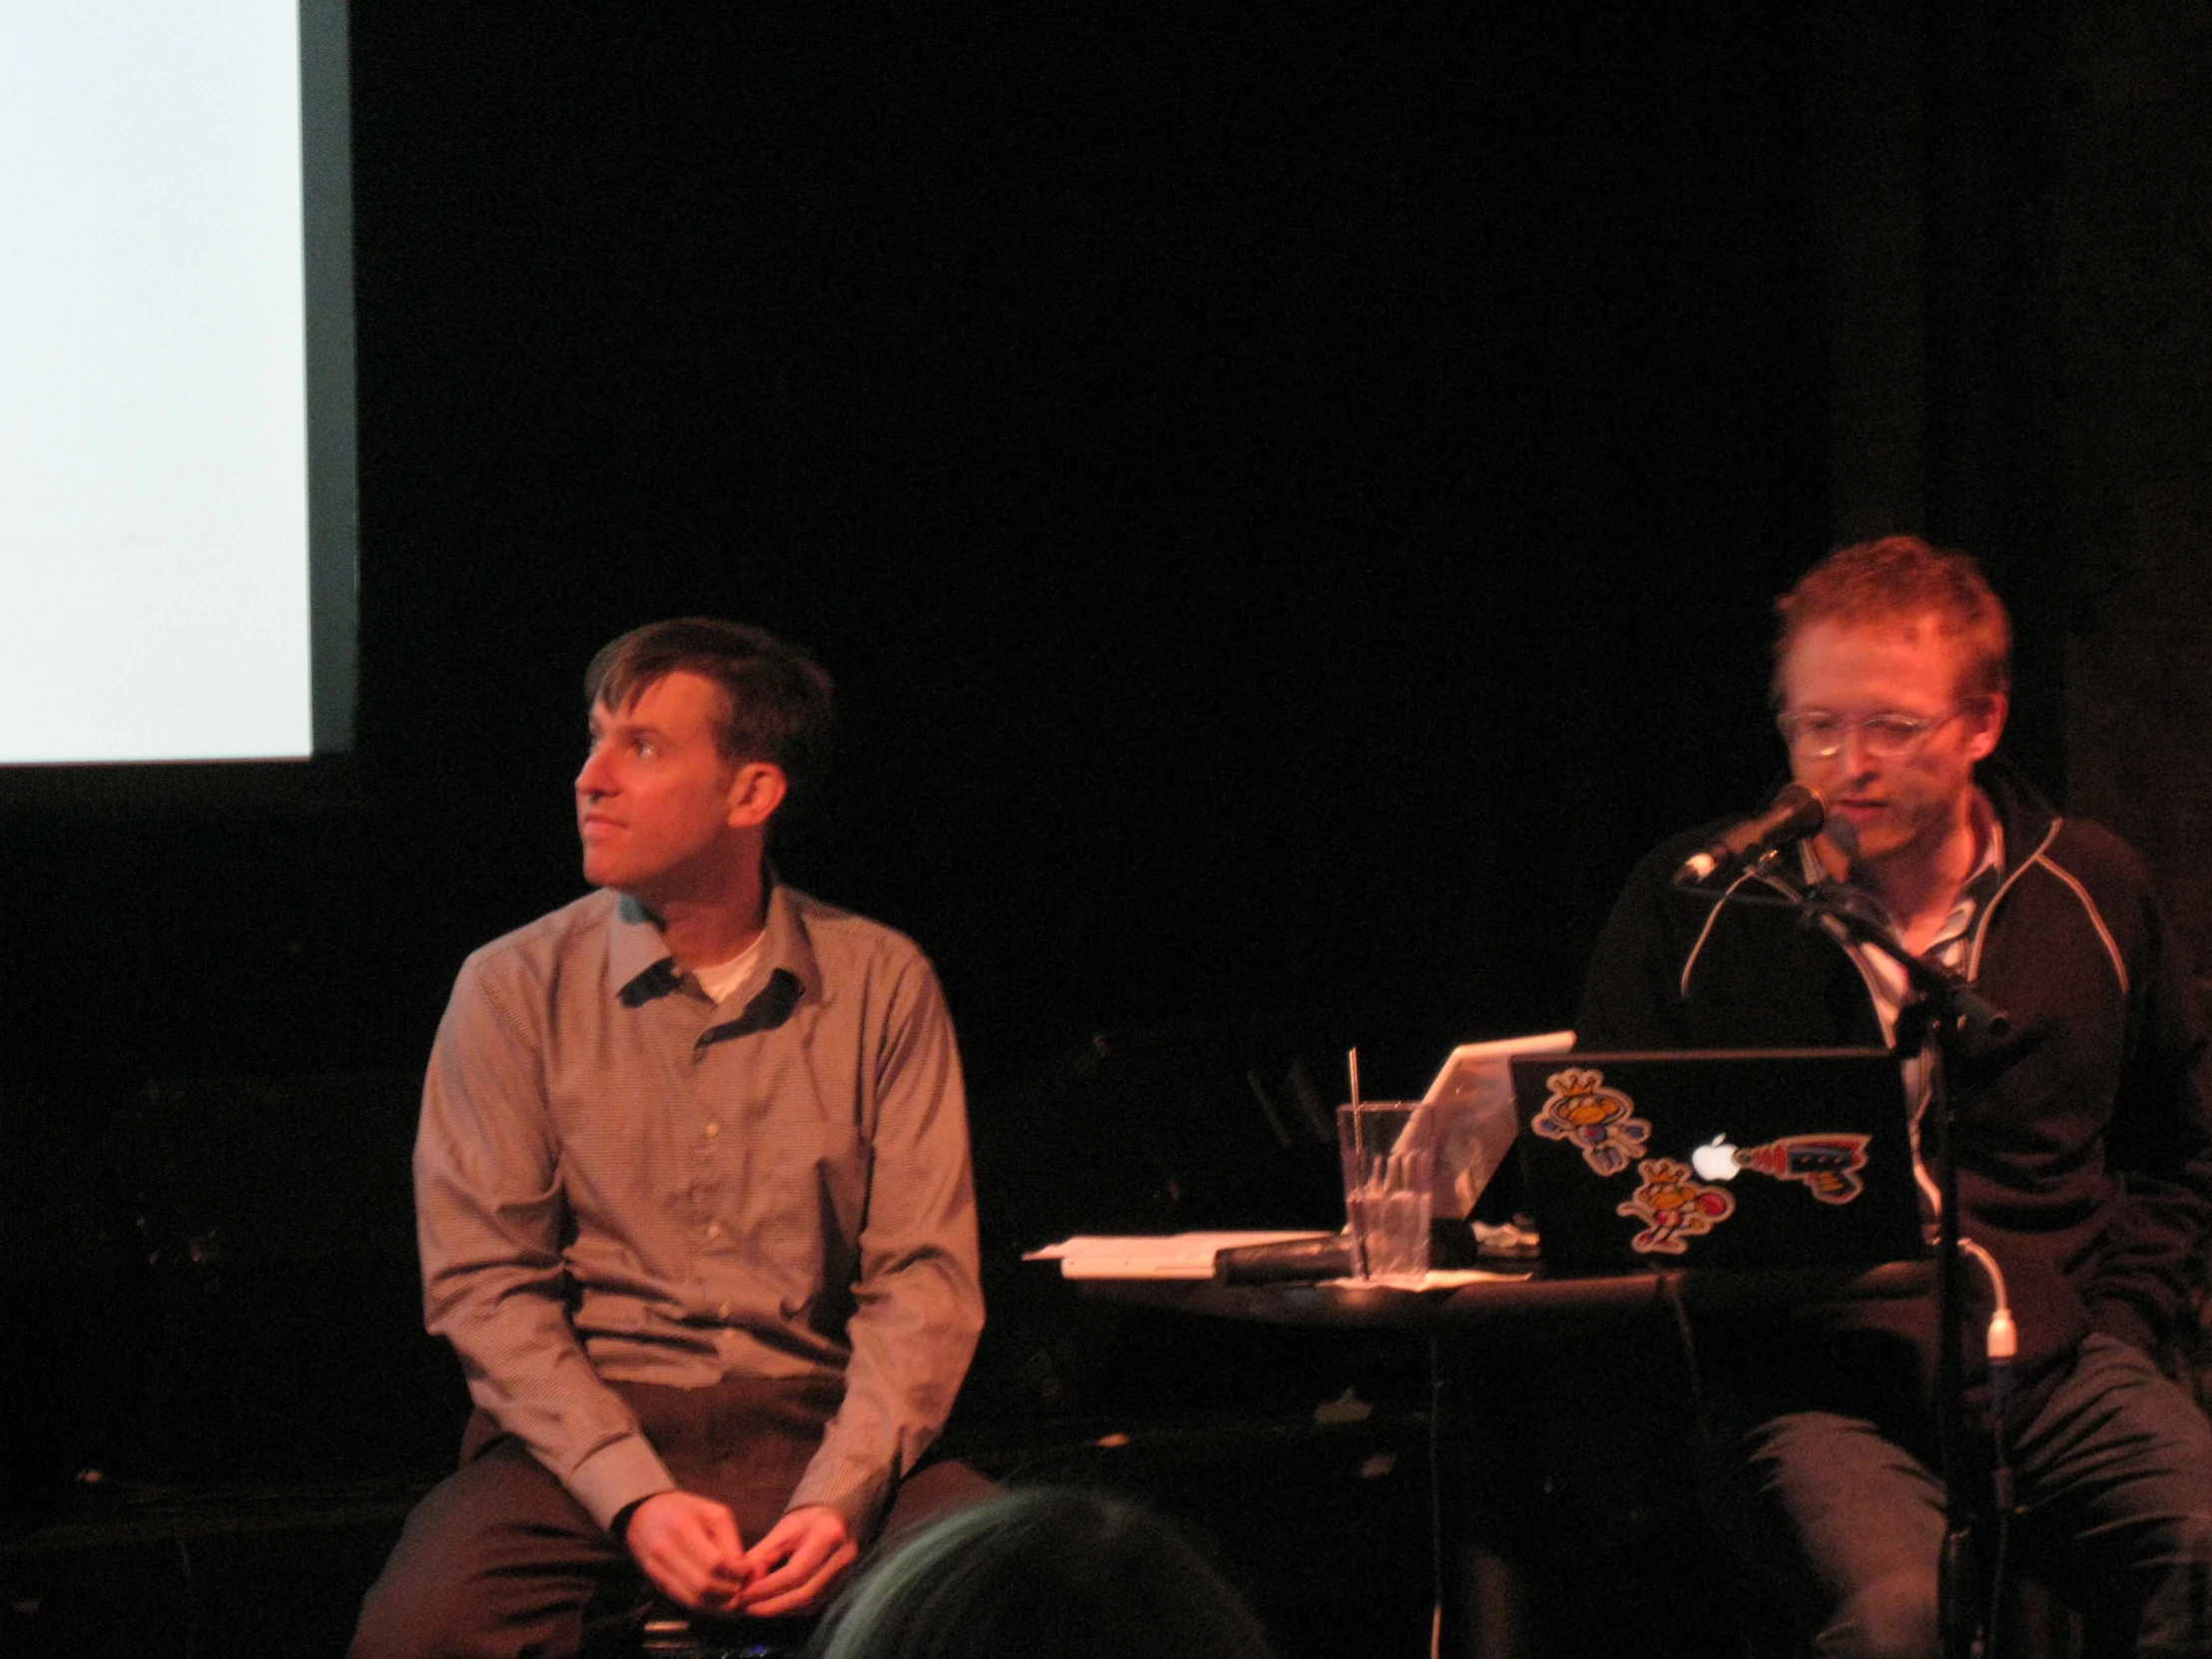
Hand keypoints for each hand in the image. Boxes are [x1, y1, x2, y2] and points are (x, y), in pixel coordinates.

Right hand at [624, 1490, 753, 1613]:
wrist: (643, 1516)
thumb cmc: (684, 1510)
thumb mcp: (712, 1512)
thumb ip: (730, 1539)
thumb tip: (746, 1569)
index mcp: (682, 1528)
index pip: (715, 1563)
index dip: (737, 1573)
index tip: (750, 1571)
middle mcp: (665, 1551)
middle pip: (703, 1585)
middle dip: (730, 1591)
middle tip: (745, 1587)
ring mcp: (657, 1570)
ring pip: (693, 1599)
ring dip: (719, 1605)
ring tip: (736, 1598)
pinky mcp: (655, 1583)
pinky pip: (683, 1601)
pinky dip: (705, 1607)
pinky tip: (718, 1602)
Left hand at [736, 1505, 856, 1616]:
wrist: (839, 1516)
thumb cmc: (808, 1519)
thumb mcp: (783, 1530)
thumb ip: (761, 1555)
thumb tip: (740, 1583)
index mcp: (828, 1536)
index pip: (795, 1572)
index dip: (767, 1588)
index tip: (742, 1595)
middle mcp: (842, 1559)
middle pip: (804, 1593)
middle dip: (771, 1605)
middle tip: (744, 1607)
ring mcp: (845, 1575)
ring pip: (809, 1604)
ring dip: (778, 1610)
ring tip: (754, 1608)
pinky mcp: (841, 1586)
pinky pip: (813, 1605)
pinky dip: (789, 1609)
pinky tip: (772, 1606)